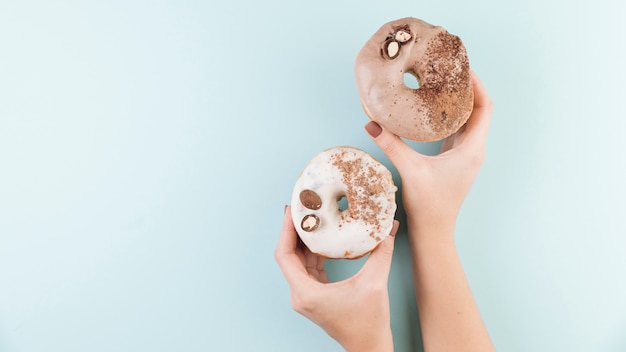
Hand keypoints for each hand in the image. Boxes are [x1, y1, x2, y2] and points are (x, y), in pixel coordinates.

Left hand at [275, 206, 399, 351]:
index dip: (285, 230)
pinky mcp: (314, 295)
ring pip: (296, 261)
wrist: (369, 347)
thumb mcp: (375, 283)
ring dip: (301, 240)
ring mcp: (306, 296)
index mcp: (306, 293)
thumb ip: (381, 252)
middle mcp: (301, 295)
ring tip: (309, 218)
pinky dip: (311, 252)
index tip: (292, 211)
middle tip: (300, 208)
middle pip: (288, 256)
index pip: (285, 255)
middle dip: (292, 230)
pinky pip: (306, 268)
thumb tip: (388, 226)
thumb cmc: (369, 323)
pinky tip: (320, 238)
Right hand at [365, 71, 492, 232]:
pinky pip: (459, 130)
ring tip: (443, 82)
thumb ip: (391, 144)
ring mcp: (466, 154)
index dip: (478, 85)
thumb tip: (371, 123)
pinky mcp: (456, 159)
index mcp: (472, 149)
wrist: (433, 231)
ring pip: (470, 120)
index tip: (464, 68)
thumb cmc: (429, 205)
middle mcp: (474, 149)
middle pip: (479, 110)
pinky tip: (435, 108)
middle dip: (468, 88)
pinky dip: (451, 116)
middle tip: (450, 69)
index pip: (485, 108)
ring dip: (460, 101)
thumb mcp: (410, 170)